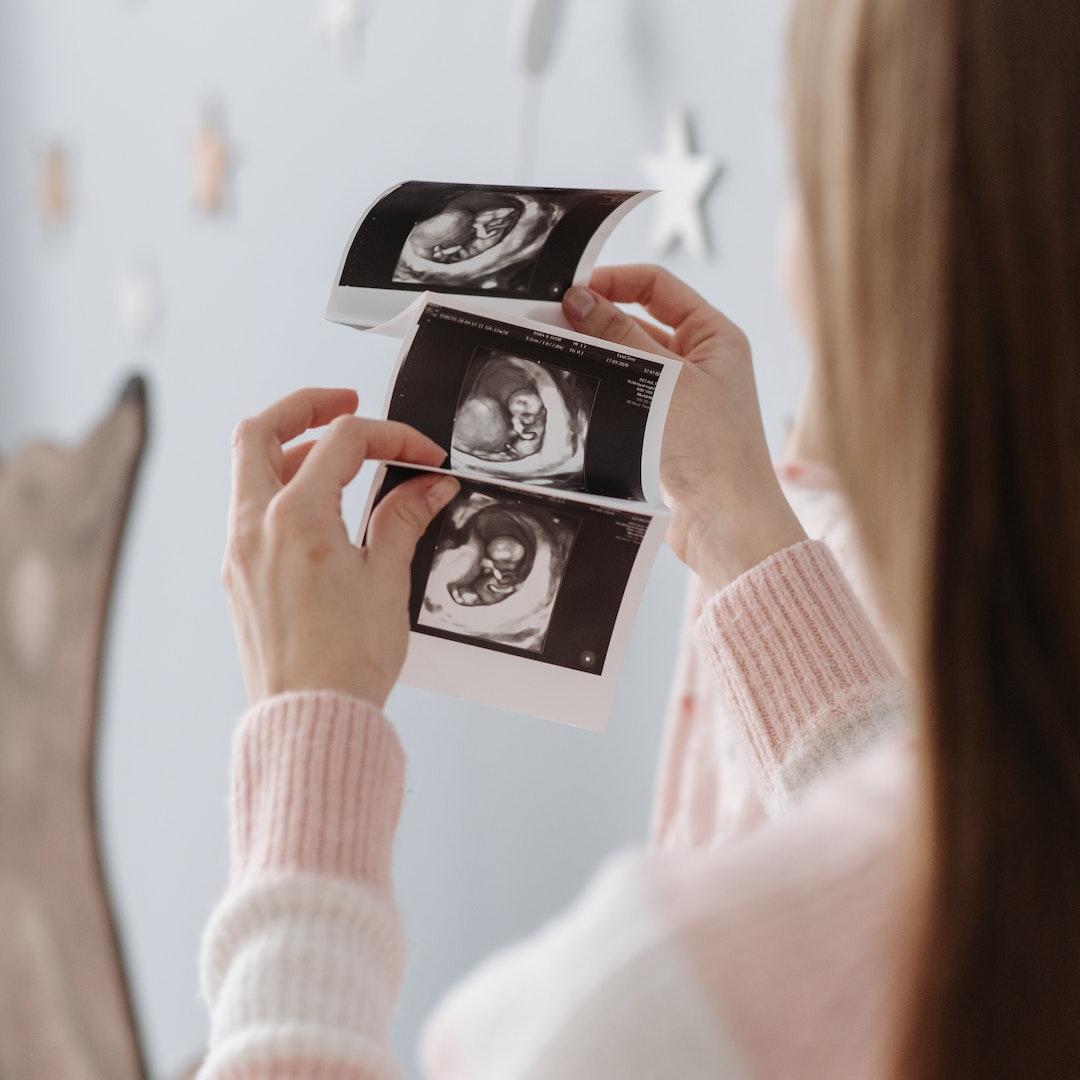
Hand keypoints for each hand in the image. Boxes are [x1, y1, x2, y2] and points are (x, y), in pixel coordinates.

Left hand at [222, 387, 458, 707]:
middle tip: (346, 404)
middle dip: (304, 407)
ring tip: (338, 459)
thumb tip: (426, 486)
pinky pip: (250, 509)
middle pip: (260, 431)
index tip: (423, 455)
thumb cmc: (347, 662)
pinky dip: (281, 490)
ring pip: (248, 469)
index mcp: (296, 519)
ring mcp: (240, 552)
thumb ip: (403, 520)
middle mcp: (256, 528)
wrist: (311, 719)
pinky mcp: (238, 576)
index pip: (343, 443)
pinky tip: (320, 509)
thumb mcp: (387, 580)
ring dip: (291, 449)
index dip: (392, 437)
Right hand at [563, 266, 805, 591]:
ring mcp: (681, 398)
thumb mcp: (662, 380)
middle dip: (595, 321)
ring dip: (595, 357)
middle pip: (638, 322)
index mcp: (715, 336)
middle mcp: (700, 362)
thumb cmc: (712, 450)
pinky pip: (624, 398)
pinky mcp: (662, 432)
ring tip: (555, 355)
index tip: (571, 290)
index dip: (613, 281)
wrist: (725, 524)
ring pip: (626, 363)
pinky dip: (600, 392)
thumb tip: (580, 298)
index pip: (658, 286)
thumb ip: (618, 336)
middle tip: (550, 322)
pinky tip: (572, 392)